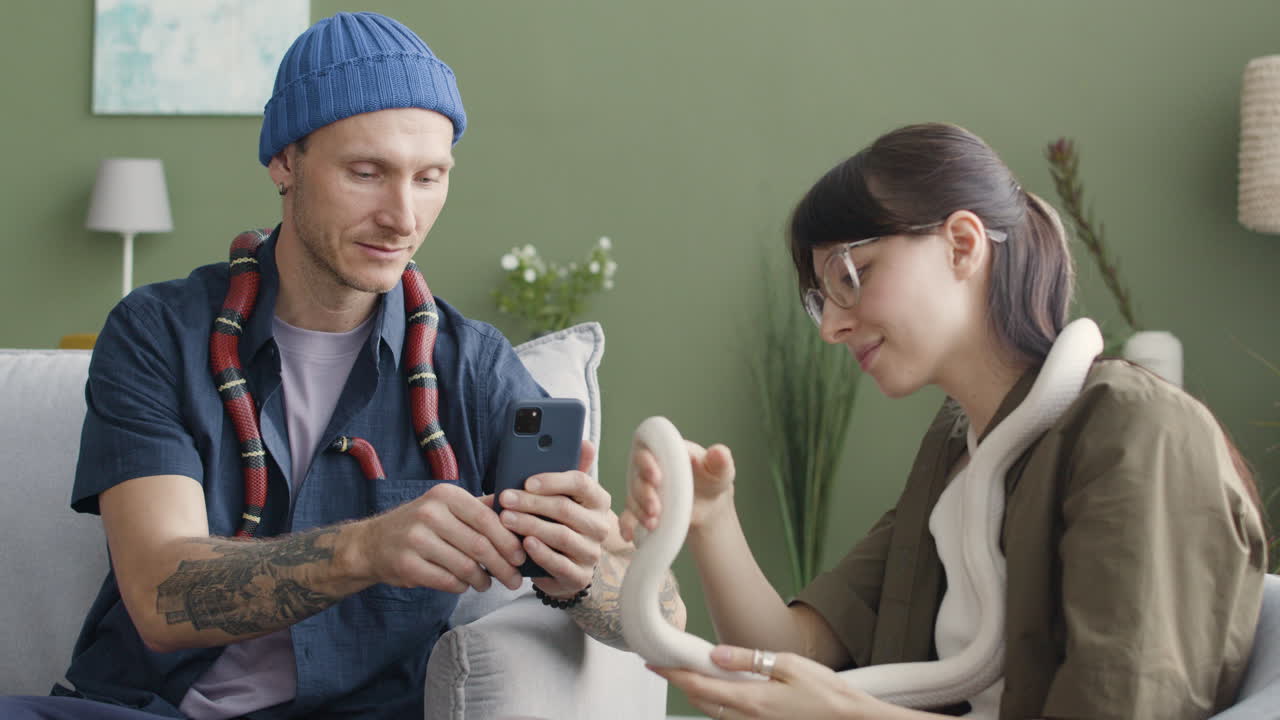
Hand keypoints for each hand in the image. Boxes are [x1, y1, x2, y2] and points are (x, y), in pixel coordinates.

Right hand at [355, 482, 526, 593]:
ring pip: (465, 566)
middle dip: (503, 566)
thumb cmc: (419, 524)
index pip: (487, 519)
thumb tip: (518, 508)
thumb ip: (480, 506)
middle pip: (479, 545)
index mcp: (446, 496)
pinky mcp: (407, 565)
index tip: (521, 557)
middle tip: (514, 580)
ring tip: (488, 583)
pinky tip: (465, 585)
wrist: (372, 543)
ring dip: (483, 580)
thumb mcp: (446, 506)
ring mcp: (416, 539)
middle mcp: (430, 514)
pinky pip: (447, 581)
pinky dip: (462, 586)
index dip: (508, 541)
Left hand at [498, 440, 610, 597]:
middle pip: (566, 509)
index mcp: (598, 500)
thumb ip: (568, 468)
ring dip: (530, 525)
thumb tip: (584, 441)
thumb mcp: (563, 495)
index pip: (581, 483)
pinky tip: (524, 543)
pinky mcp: (580, 576)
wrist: (564, 565)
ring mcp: (592, 553)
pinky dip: (540, 553)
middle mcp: (601, 526)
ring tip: (506, 519)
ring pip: (561, 536)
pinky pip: (560, 564)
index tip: (527, 480)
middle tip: (505, 498)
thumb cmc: (559, 521)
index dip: (553, 481)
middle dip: (531, 503)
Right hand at [620, 439, 735, 542]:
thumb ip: (721, 460)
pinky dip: (626, 525)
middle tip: (656, 508)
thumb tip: (719, 453)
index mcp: (665, 452)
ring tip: (654, 524)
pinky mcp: (642, 508)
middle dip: (644, 494)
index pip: (647, 450)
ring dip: (640, 512)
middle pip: (637, 477)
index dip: (647, 463)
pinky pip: (628, 516)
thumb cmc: (712, 478)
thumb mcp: (721, 470)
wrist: (709, 503)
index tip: (657, 477)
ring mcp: (644, 489)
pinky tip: (629, 535)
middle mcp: (649, 468)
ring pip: (633, 498)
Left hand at [649, 645, 878, 719]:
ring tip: (688, 671)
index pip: (699, 685)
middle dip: (680, 682)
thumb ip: (747, 660)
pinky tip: (720, 688)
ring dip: (697, 692)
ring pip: (712, 711)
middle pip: (700, 701)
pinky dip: (716, 701)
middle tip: (665, 663)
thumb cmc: (824, 690)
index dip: (673, 673)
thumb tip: (714, 654)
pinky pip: (728, 716)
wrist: (848, 718)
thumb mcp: (786, 664)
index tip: (653, 662)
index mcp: (750, 700)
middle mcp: (746, 718)